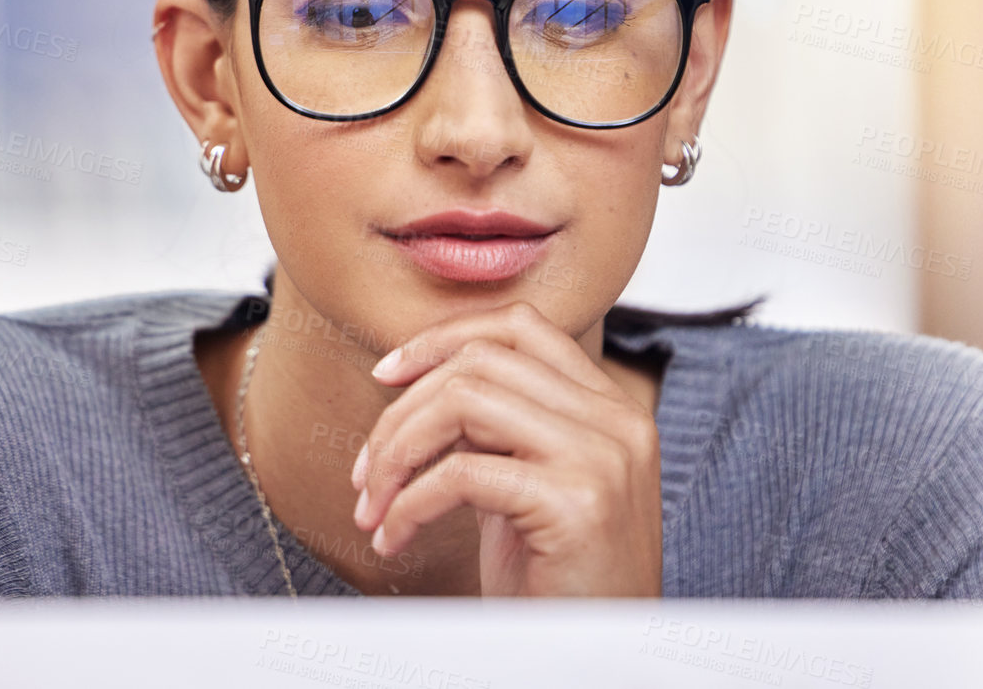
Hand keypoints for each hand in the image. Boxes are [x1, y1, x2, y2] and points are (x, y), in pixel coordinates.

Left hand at [348, 301, 661, 596]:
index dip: (442, 339)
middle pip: (480, 361)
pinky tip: (394, 540)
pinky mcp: (576, 503)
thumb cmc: (556, 582)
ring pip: (464, 401)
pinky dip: (409, 504)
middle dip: (402, 410)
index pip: (521, 327)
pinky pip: (460, 474)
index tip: (387, 376)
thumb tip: (417, 384)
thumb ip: (495, 431)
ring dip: (396, 452)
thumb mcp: (527, 487)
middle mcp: (616, 420)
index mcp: (610, 407)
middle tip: (366, 472)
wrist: (602, 659)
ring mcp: (601, 458)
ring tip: (374, 505)